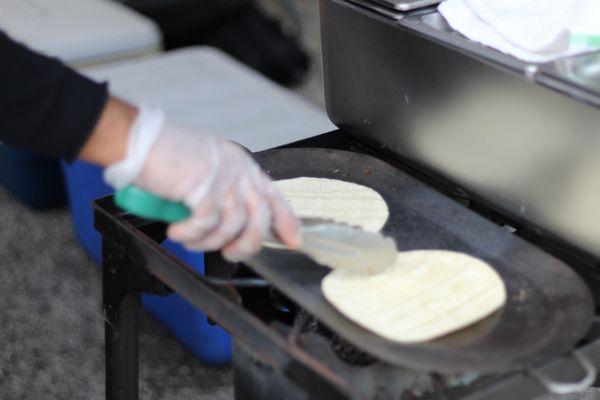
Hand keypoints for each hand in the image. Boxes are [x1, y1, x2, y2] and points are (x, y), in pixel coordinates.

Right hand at [103, 106, 300, 259]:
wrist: (138, 141)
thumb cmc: (166, 157)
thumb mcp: (207, 171)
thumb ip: (225, 193)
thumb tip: (235, 226)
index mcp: (241, 165)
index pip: (274, 196)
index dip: (286, 221)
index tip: (293, 241)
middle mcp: (237, 170)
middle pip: (259, 219)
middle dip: (246, 245)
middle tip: (228, 254)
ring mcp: (223, 177)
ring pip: (232, 226)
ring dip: (209, 242)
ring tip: (189, 239)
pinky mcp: (204, 186)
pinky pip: (206, 224)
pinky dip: (191, 234)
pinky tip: (177, 231)